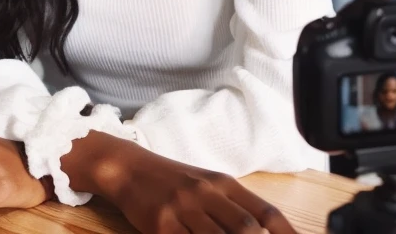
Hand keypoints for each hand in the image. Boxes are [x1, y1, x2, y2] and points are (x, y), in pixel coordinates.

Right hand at [65, 133, 295, 233]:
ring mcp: (183, 209)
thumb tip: (264, 230)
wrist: (130, 168)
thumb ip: (234, 207)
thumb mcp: (206, 185)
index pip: (265, 212)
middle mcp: (207, 193)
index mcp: (223, 183)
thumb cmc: (173, 180)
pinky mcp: (161, 225)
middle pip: (246, 229)